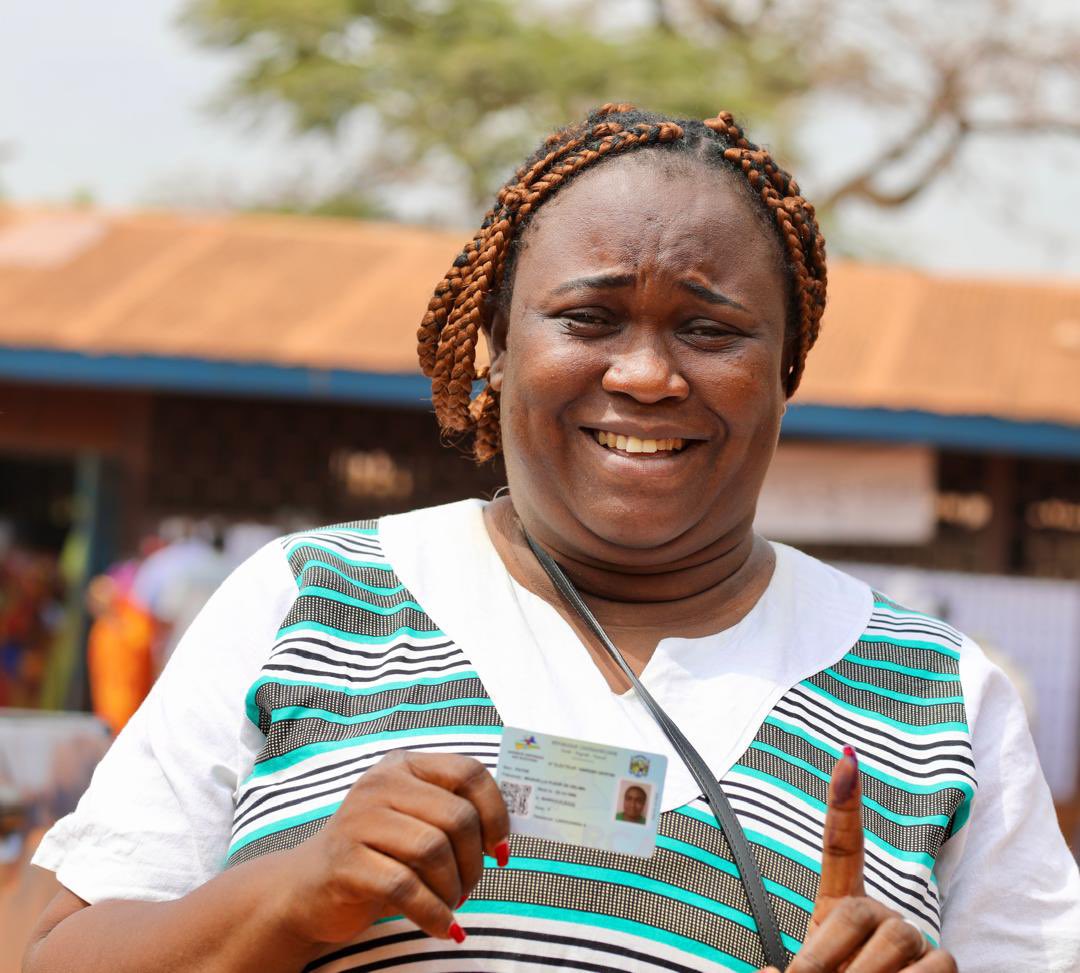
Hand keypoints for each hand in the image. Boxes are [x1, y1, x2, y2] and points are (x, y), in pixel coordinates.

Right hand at [280, 750, 509, 948]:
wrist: (307, 889)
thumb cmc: (377, 856)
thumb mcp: (415, 823)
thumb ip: (453, 816)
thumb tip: (505, 838)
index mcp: (405, 766)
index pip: (469, 772)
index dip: (495, 812)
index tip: (498, 849)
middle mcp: (381, 783)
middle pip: (457, 817)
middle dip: (474, 861)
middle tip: (469, 887)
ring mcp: (359, 820)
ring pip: (433, 850)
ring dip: (454, 888)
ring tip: (451, 905)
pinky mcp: (345, 862)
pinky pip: (406, 887)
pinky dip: (434, 913)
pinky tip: (443, 928)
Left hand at [762, 747, 956, 971]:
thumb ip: (793, 967)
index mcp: (839, 906)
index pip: (843, 847)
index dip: (844, 804)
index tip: (847, 757)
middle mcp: (880, 914)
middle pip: (859, 912)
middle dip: (827, 955)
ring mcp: (913, 938)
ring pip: (897, 939)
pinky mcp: (943, 965)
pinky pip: (936, 965)